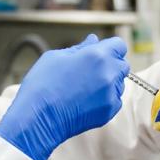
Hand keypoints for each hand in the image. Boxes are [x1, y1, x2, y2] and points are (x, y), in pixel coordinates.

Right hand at [0, 34, 129, 159]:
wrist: (37, 118)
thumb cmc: (42, 85)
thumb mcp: (56, 57)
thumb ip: (80, 48)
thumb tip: (93, 40)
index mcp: (97, 55)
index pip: (119, 45)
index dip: (110, 48)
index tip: (99, 53)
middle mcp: (109, 74)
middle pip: (122, 65)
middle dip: (110, 65)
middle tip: (90, 72)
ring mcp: (111, 94)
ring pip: (119, 84)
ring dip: (108, 82)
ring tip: (84, 88)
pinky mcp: (109, 111)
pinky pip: (115, 100)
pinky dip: (105, 99)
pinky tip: (86, 100)